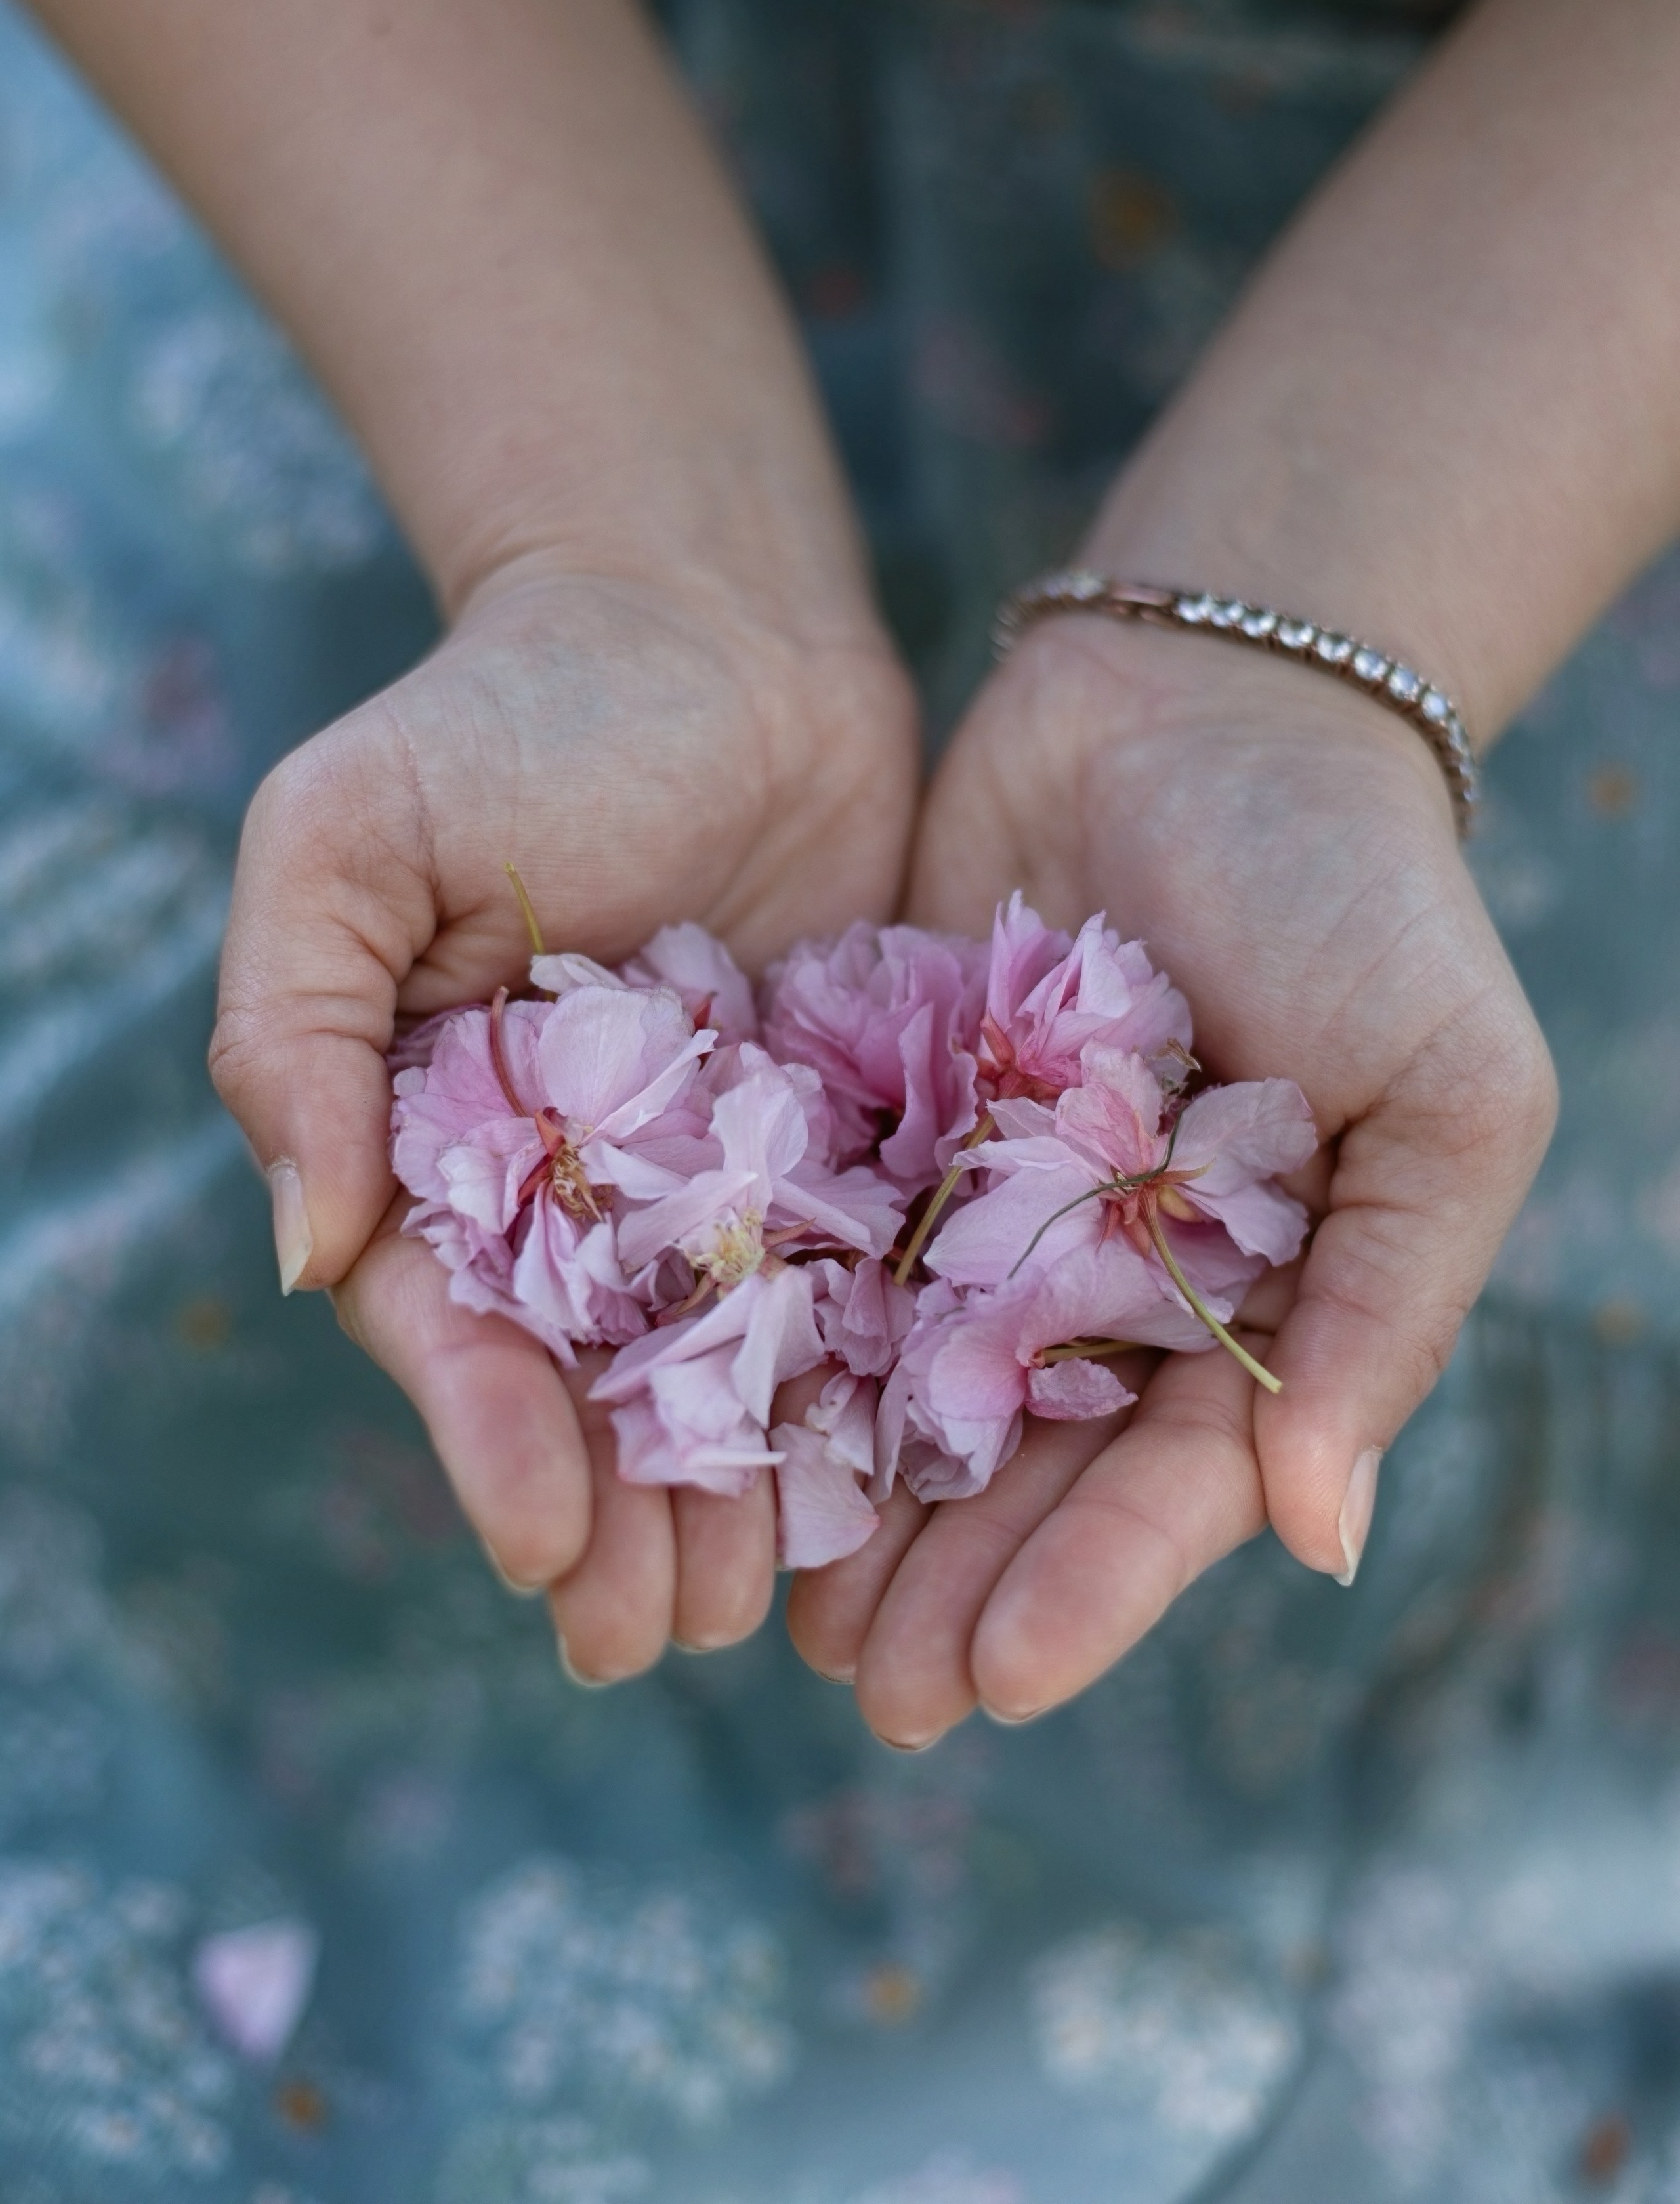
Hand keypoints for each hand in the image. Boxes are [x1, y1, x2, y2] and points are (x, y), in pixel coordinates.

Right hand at [211, 547, 916, 1677]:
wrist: (712, 622)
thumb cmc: (511, 712)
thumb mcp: (346, 839)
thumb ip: (295, 1031)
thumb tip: (306, 1252)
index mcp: (447, 1143)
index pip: (457, 1323)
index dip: (493, 1439)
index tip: (548, 1543)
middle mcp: (579, 1185)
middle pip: (593, 1387)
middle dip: (624, 1517)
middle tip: (669, 1637)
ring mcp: (720, 1172)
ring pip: (726, 1372)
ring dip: (744, 1497)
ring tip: (779, 1609)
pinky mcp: (847, 1138)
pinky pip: (856, 1282)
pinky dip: (869, 1388)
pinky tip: (900, 1487)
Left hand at [787, 615, 1555, 1745]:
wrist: (1205, 704)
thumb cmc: (1363, 898)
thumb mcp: (1446, 1094)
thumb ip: (1389, 1305)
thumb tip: (1317, 1535)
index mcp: (1255, 1299)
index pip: (1171, 1477)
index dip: (1091, 1580)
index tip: (997, 1673)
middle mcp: (1113, 1278)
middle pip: (1026, 1464)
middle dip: (952, 1580)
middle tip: (870, 1691)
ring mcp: (992, 1206)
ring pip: (913, 1388)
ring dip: (855, 1506)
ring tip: (780, 1613)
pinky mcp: (886, 1121)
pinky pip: (829, 1255)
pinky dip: (782, 1346)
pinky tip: (720, 1432)